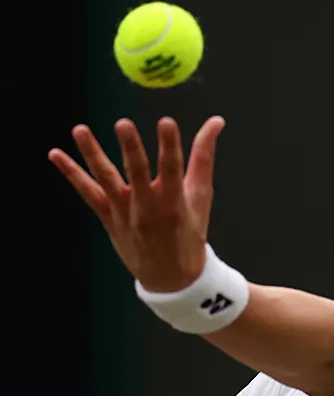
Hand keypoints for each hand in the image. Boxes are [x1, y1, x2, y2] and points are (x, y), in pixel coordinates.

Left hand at [48, 116, 225, 292]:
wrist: (169, 275)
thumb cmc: (189, 230)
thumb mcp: (201, 195)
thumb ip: (204, 156)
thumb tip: (216, 121)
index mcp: (175, 202)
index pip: (173, 168)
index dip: (170, 144)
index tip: (167, 121)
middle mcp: (147, 207)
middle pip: (137, 172)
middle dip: (131, 147)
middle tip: (123, 123)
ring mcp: (123, 212)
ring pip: (105, 178)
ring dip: (91, 153)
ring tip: (80, 129)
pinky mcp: (107, 217)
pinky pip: (87, 192)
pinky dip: (71, 173)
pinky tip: (55, 154)